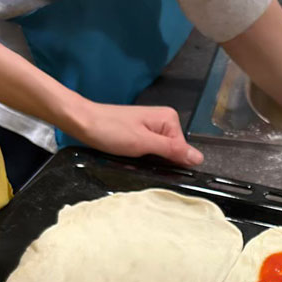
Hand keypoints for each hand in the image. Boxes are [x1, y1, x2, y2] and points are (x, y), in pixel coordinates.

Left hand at [70, 102, 203, 166]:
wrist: (82, 122)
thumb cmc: (109, 130)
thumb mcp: (143, 143)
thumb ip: (172, 150)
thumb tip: (198, 158)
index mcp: (169, 119)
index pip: (182, 151)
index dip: (169, 161)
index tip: (150, 161)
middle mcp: (165, 121)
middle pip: (173, 152)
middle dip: (158, 161)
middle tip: (138, 159)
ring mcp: (153, 127)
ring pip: (161, 154)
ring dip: (148, 160)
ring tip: (132, 156)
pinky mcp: (143, 133)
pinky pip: (151, 151)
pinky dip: (142, 156)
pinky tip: (130, 155)